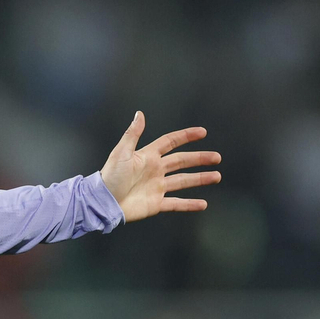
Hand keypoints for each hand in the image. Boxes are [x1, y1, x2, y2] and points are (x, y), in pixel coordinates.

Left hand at [100, 112, 220, 222]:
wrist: (102, 202)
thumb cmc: (109, 177)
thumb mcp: (121, 153)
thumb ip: (132, 134)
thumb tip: (139, 114)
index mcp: (148, 157)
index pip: (170, 142)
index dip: (185, 136)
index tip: (202, 132)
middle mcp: (155, 171)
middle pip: (182, 161)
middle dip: (199, 159)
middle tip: (217, 157)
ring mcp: (157, 187)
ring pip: (183, 181)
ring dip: (200, 179)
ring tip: (216, 176)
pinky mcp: (156, 203)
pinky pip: (176, 203)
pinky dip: (189, 204)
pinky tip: (203, 203)